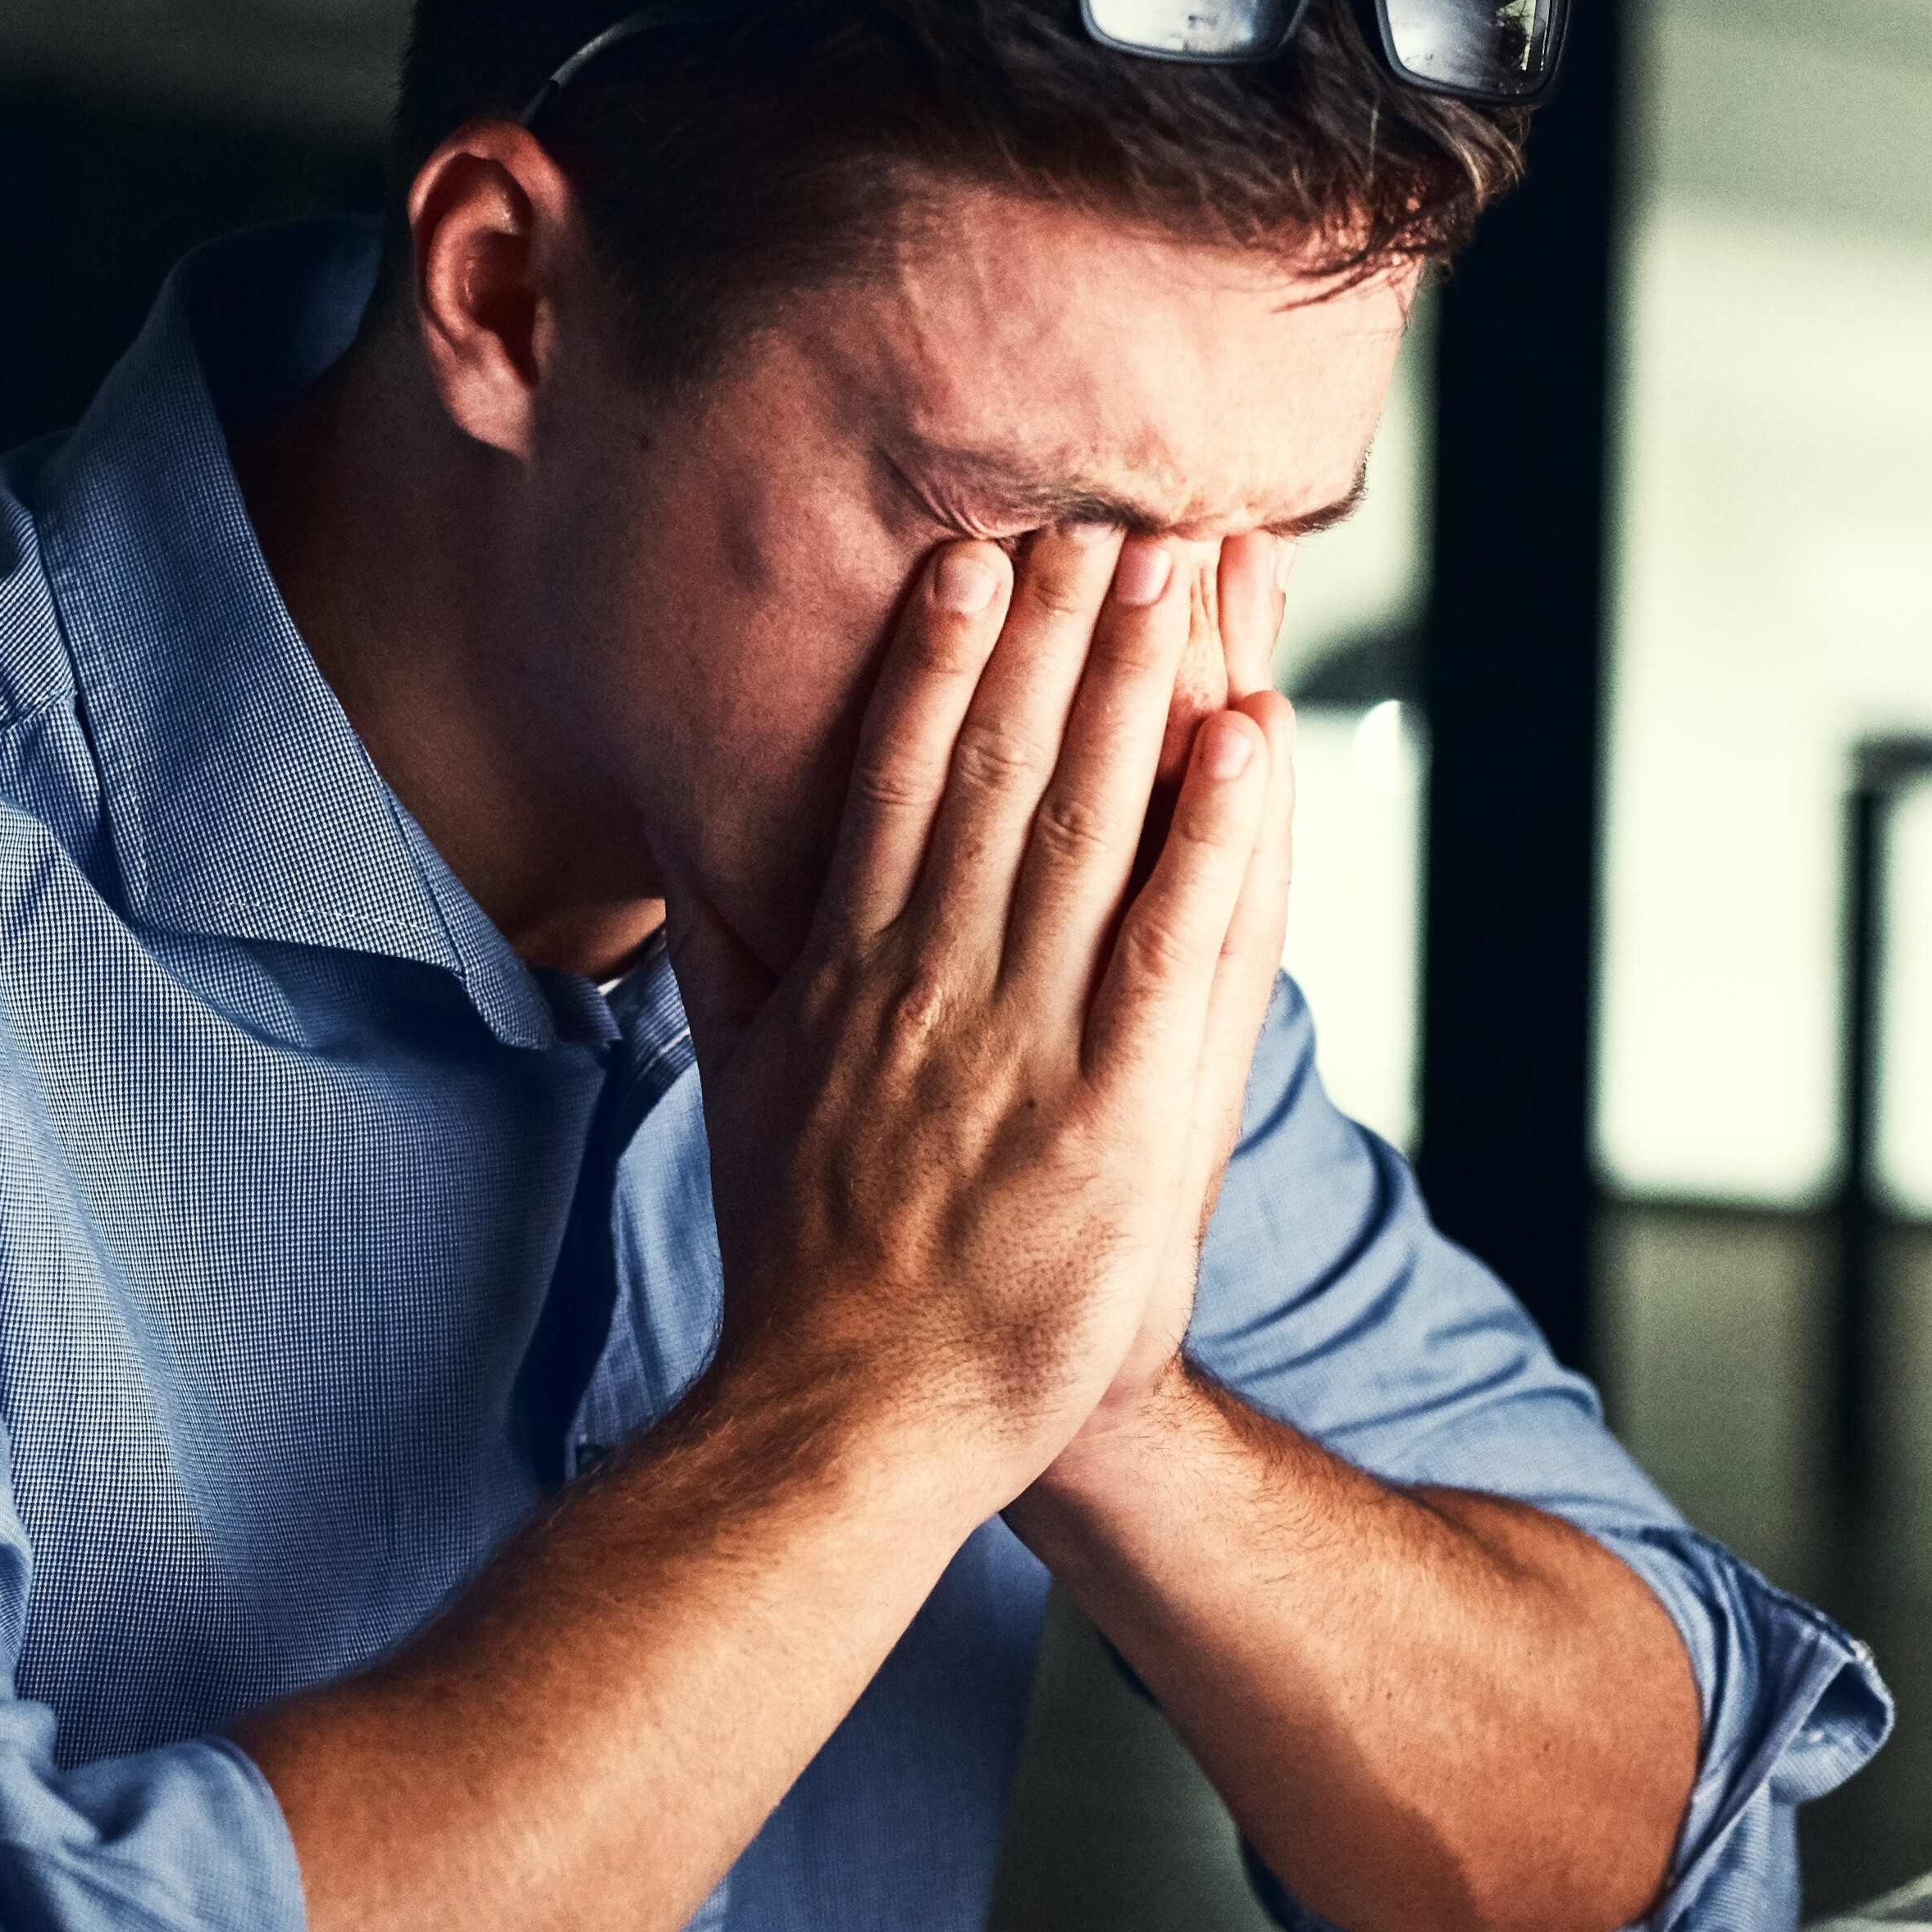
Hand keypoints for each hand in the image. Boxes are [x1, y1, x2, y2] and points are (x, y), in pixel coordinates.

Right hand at [659, 524, 1294, 1506]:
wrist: (852, 1425)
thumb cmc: (801, 1264)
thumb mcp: (730, 1090)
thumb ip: (722, 956)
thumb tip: (685, 840)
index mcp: (851, 973)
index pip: (903, 777)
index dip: (947, 654)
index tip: (981, 549)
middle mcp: (934, 985)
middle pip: (1007, 769)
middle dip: (1063, 629)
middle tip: (1113, 505)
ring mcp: (1025, 1045)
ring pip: (1092, 826)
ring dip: (1141, 684)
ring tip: (1183, 565)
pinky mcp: (1113, 1114)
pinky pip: (1174, 948)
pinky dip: (1213, 837)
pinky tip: (1245, 741)